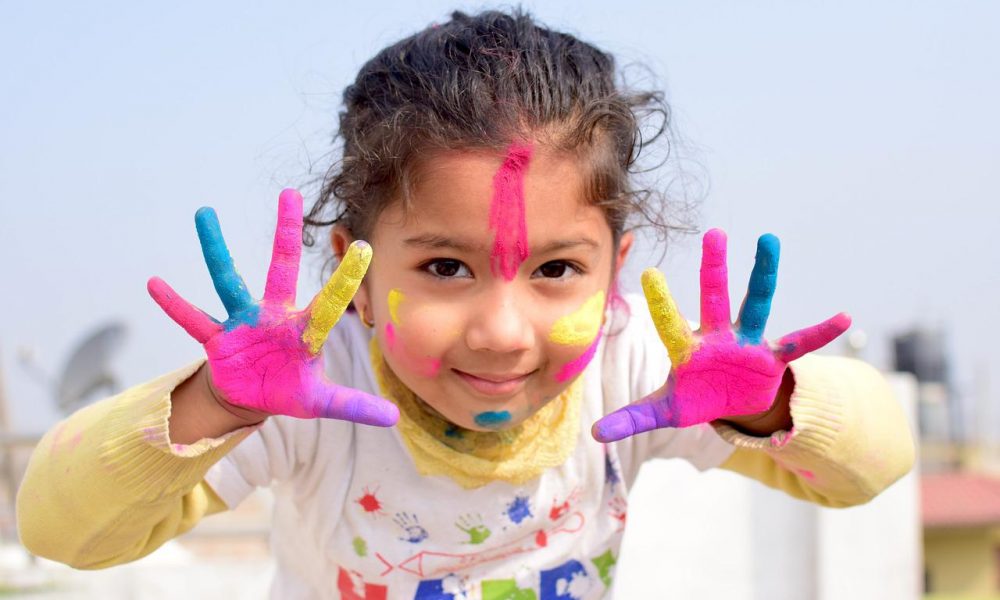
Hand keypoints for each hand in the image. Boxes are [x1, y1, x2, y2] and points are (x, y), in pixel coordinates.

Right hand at [147, 189, 398, 425]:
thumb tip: (394, 418)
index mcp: (304, 330)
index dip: (345, 280)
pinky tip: (154, 283)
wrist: (251, 396)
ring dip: (215, 249)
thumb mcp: (321, 402)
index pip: (330, 303)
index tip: (365, 248)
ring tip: (204, 213)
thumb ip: (354, 405)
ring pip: (227, 280)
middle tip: (290, 193)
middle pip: (281, 268)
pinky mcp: (217, 338)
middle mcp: (274, 316)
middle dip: (286, 233)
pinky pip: (193, 319)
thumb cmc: (289, 389)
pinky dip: (174, 305)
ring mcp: (243, 322)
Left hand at [592, 228, 848, 441]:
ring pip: (757, 304)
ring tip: (769, 241)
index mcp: (688, 349)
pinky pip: (799, 343)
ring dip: (764, 275)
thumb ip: (632, 418)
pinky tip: (844, 318)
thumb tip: (594, 434)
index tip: (649, 272)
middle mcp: (718, 337)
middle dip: (714, 268)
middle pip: (714, 298)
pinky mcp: (773, 357)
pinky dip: (820, 333)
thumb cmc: (696, 398)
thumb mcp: (665, 411)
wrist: (733, 404)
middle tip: (713, 232)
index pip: (671, 324)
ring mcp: (748, 343)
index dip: (662, 302)